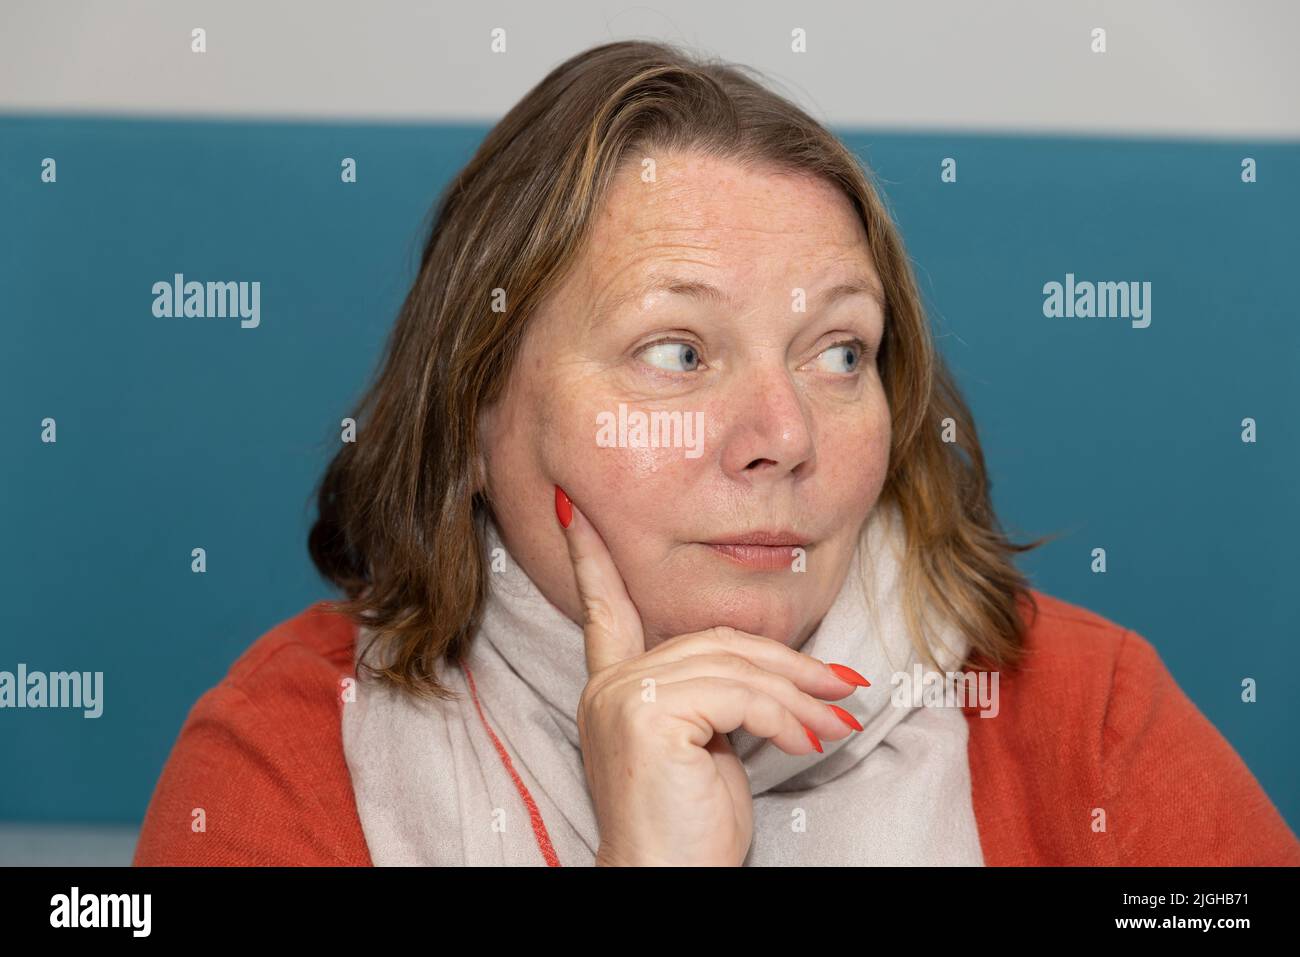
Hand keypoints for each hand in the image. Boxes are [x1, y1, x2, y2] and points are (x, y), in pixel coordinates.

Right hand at [554, 485, 867, 865]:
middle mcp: (609, 686)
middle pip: (713, 642)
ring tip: (839, 721)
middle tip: (844, 685)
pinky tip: (810, 743)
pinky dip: (787, 718)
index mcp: (612, 688)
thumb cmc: (690, 829)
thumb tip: (769, 666)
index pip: (603, 610)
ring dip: (800, 697)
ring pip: (734, 668)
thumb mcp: (704, 748)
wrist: (670, 883)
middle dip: (787, 664)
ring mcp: (623, 696)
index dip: (591, 558)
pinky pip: (739, 697)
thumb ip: (711, 696)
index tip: (574, 509)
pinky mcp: (648, 713)